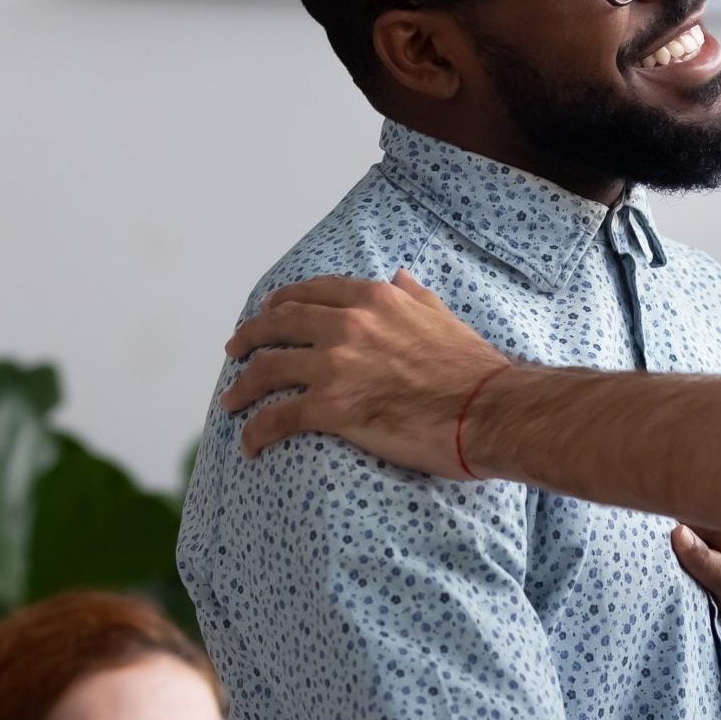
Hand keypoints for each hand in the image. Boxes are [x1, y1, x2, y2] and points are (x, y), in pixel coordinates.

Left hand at [221, 272, 504, 472]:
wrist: (488, 410)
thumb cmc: (475, 369)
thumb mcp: (445, 317)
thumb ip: (415, 296)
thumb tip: (401, 276)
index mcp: (374, 300)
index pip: (312, 293)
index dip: (282, 302)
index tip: (268, 313)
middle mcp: (347, 325)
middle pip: (277, 325)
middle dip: (250, 337)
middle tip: (236, 351)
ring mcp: (335, 366)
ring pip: (266, 369)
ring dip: (242, 385)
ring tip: (232, 399)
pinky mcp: (331, 408)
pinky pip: (277, 418)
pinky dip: (257, 431)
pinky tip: (249, 443)